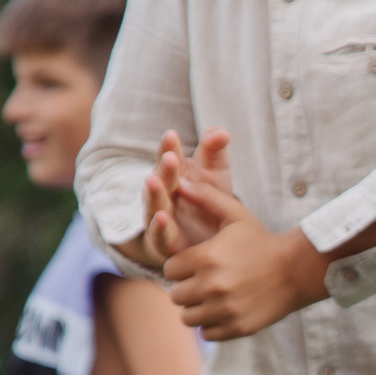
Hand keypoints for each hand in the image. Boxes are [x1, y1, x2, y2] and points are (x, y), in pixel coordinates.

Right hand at [122, 129, 232, 268]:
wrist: (210, 237)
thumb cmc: (210, 196)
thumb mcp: (215, 171)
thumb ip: (214, 150)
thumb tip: (222, 132)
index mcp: (174, 173)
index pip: (169, 157)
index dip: (169, 147)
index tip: (171, 135)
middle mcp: (163, 193)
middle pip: (161, 180)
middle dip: (164, 169)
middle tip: (169, 157)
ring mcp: (162, 217)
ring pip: (154, 205)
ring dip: (153, 194)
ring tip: (153, 181)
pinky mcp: (165, 242)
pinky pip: (159, 235)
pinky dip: (158, 227)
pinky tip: (161, 217)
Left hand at [162, 167, 328, 339]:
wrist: (296, 270)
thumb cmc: (261, 241)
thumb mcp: (235, 215)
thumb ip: (205, 197)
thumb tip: (178, 180)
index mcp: (206, 257)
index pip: (169, 270)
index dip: (181, 267)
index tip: (196, 264)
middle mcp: (212, 286)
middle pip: (175, 296)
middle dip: (186, 288)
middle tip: (204, 282)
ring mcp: (224, 310)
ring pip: (187, 318)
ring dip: (196, 309)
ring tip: (213, 298)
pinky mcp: (236, 327)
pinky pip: (206, 333)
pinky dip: (212, 325)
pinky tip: (225, 311)